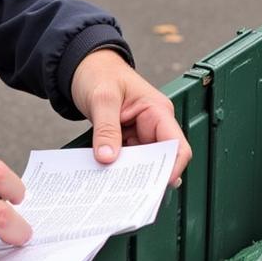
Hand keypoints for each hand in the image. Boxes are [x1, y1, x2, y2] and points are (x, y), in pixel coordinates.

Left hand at [71, 50, 191, 184]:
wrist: (84, 65)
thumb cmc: (99, 73)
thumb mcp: (102, 98)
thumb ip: (105, 128)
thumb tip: (107, 159)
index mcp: (158, 111)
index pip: (177, 146)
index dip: (172, 168)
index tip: (155, 187)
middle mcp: (154, 125)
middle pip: (160, 160)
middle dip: (146, 177)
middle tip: (128, 195)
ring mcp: (140, 134)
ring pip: (142, 164)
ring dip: (130, 175)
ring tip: (114, 190)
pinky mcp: (126, 139)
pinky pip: (127, 160)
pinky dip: (118, 169)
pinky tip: (106, 179)